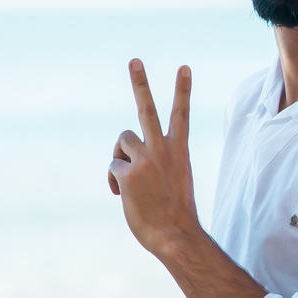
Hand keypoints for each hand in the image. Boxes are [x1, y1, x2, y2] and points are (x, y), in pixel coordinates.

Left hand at [108, 60, 199, 258]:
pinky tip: (121, 194)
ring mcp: (144, 160)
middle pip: (147, 109)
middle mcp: (162, 150)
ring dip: (122, 156)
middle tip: (134, 60)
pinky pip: (113, 166)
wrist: (176, 236)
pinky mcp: (127, 174)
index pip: (182, 114)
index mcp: (179, 150)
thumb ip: (157, 161)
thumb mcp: (174, 178)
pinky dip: (114, 180)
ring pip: (122, 140)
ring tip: (130, 178)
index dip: (182, 90)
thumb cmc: (174, 212)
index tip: (184, 67)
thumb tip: (128, 160)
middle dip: (140, 83)